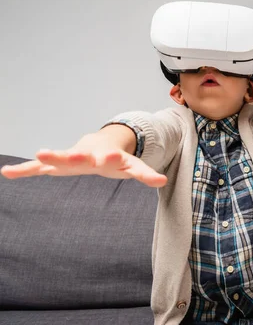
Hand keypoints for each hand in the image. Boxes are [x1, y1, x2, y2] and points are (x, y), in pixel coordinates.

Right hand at [1, 134, 166, 187]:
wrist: (98, 144)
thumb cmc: (117, 159)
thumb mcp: (133, 166)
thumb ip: (146, 174)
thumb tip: (164, 181)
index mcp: (106, 157)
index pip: (110, 158)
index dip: (110, 158)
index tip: (109, 157)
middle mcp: (87, 156)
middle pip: (80, 157)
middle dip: (74, 157)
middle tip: (68, 155)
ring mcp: (70, 158)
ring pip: (57, 159)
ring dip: (49, 158)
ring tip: (37, 155)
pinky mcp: (56, 165)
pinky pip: (38, 169)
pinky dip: (25, 170)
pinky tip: (7, 172)